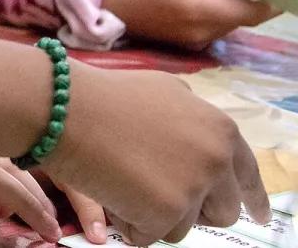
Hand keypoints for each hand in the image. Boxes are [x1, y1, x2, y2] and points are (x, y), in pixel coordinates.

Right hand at [44, 63, 268, 245]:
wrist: (64, 108)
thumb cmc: (103, 96)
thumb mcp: (161, 91)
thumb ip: (190, 115)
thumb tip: (200, 134)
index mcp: (219, 129)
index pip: (247, 175)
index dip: (253, 199)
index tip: (259, 217)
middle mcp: (215, 159)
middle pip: (222, 212)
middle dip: (192, 211)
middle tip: (157, 197)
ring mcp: (194, 186)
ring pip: (184, 228)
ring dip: (153, 216)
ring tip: (121, 182)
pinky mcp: (168, 211)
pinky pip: (150, 236)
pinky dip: (128, 223)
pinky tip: (109, 192)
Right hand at [104, 0, 279, 49]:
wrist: (93, 2)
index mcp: (201, 12)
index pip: (253, 10)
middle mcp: (202, 32)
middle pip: (243, 16)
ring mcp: (192, 39)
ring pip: (228, 20)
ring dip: (233, 0)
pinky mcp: (182, 39)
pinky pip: (213, 24)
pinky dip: (218, 7)